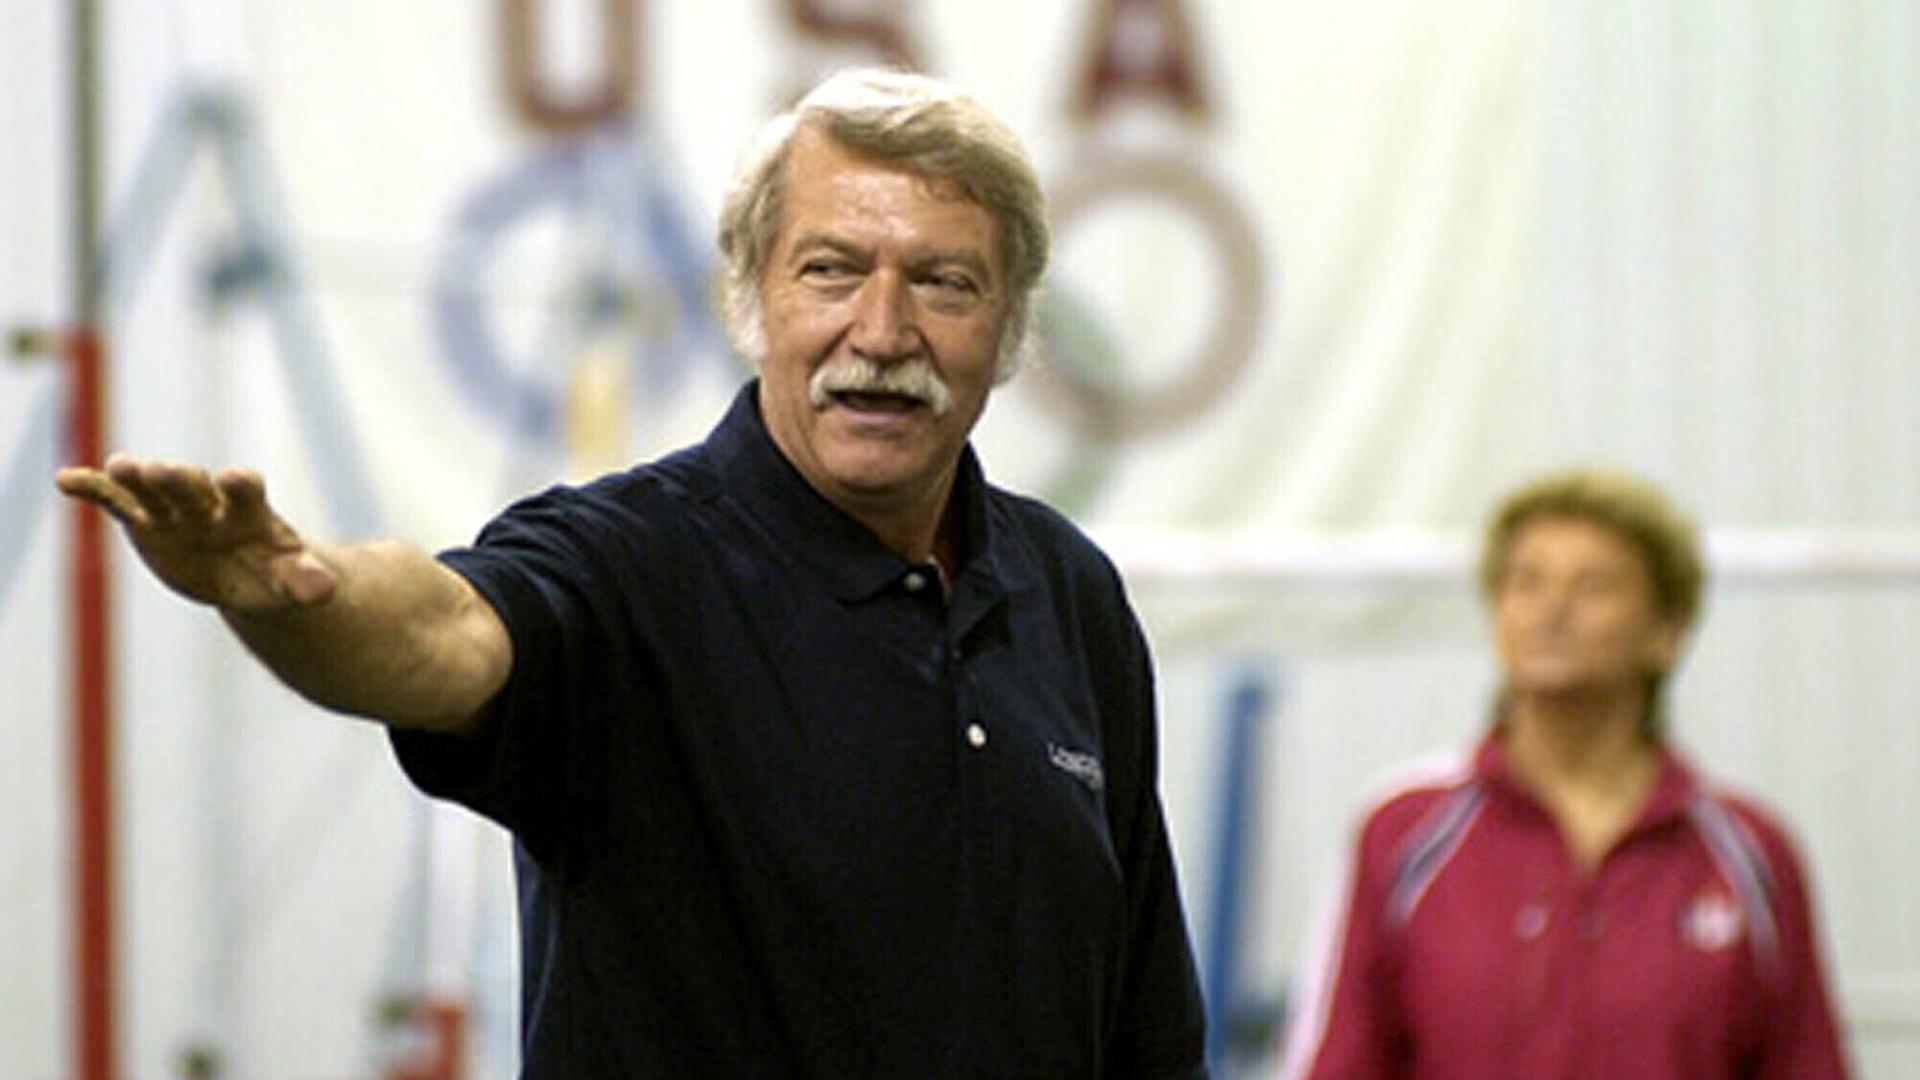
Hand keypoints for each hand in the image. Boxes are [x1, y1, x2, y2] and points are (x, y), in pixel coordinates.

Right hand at [55, 454, 338, 611]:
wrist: (247, 572)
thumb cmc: (275, 573)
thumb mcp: (292, 582)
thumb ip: (306, 581)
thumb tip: (324, 586)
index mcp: (249, 513)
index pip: (246, 493)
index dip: (241, 486)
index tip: (236, 478)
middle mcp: (208, 504)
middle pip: (192, 487)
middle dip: (178, 479)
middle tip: (162, 469)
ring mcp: (173, 511)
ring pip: (151, 490)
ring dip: (134, 479)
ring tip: (118, 468)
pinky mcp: (144, 521)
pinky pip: (116, 503)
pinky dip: (94, 490)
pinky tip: (67, 481)